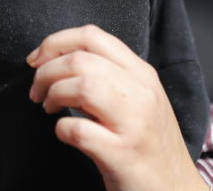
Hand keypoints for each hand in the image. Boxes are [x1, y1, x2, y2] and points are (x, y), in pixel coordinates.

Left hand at [27, 25, 208, 190]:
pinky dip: (62, 129)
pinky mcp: (122, 154)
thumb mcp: (139, 99)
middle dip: (46, 72)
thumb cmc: (149, 143)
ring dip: (53, 94)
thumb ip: (110, 76)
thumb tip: (60, 62)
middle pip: (80, 59)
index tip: (36, 60)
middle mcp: (141, 92)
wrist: (176, 188)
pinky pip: (79, 130)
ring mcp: (133, 123)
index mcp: (142, 73)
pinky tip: (65, 133)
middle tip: (37, 91)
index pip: (93, 36)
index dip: (55, 42)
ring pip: (82, 85)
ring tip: (49, 108)